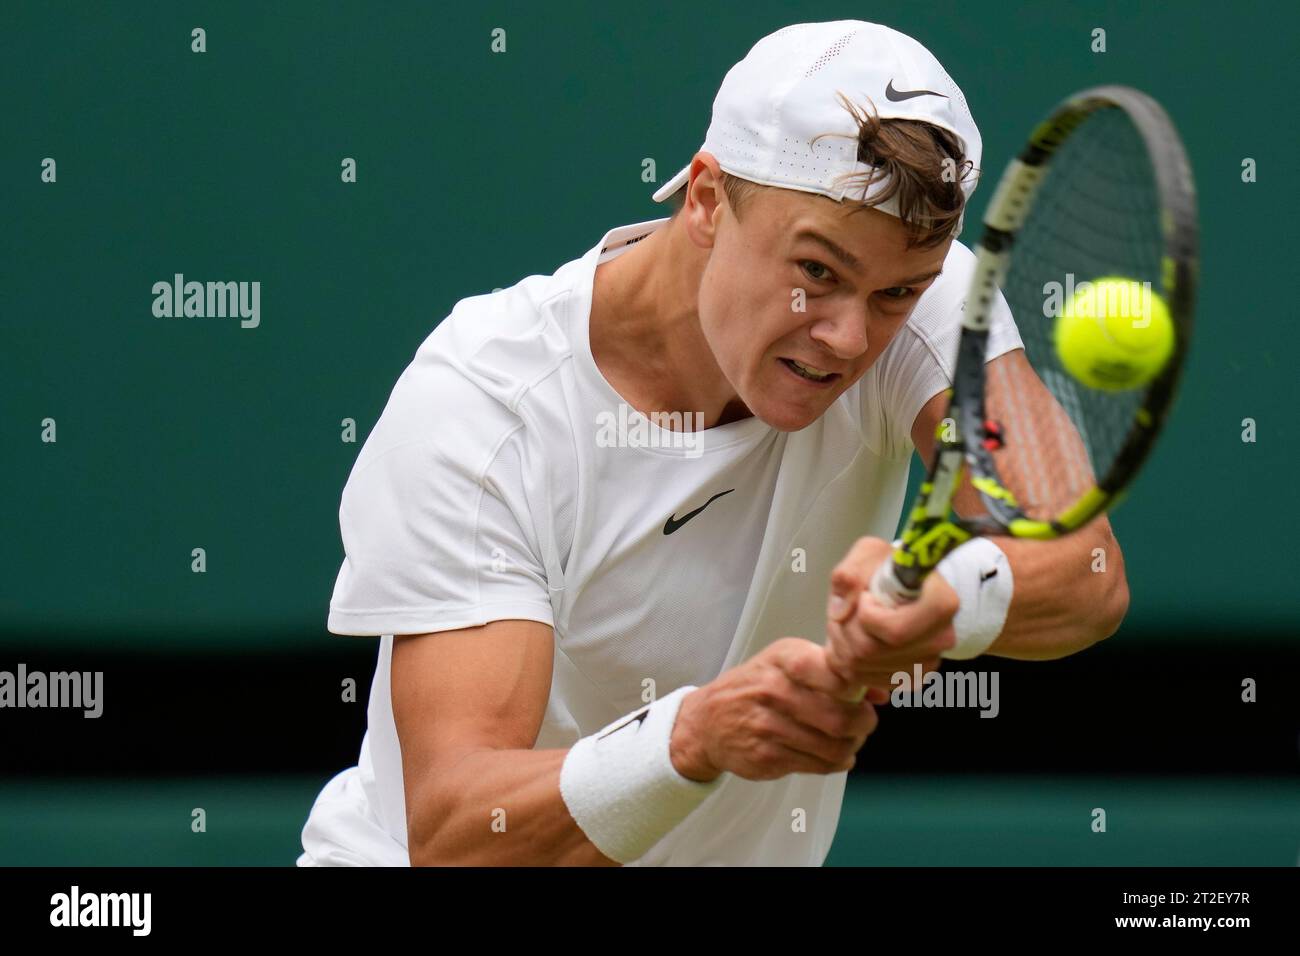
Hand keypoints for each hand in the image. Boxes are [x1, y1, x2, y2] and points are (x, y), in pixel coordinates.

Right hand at [669, 638, 886, 781]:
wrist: (707, 721)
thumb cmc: (756, 687)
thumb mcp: (787, 664)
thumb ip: (834, 672)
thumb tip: (882, 690)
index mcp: (783, 660)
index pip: (834, 672)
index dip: (858, 686)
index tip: (862, 692)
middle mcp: (774, 690)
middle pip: (840, 716)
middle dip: (864, 723)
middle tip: (864, 722)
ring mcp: (768, 726)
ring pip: (834, 746)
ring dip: (852, 746)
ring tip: (850, 740)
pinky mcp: (767, 756)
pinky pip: (818, 765)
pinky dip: (836, 763)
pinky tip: (834, 754)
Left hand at [824, 537, 959, 696]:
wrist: (904, 586)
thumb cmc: (889, 568)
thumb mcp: (868, 553)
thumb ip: (849, 574)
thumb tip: (841, 611)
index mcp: (941, 604)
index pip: (893, 630)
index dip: (866, 615)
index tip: (866, 596)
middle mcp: (941, 639)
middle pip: (869, 652)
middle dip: (844, 628)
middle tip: (848, 609)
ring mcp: (928, 662)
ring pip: (861, 669)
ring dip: (842, 644)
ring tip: (850, 622)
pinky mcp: (912, 679)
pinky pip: (864, 680)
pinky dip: (849, 662)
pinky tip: (857, 638)